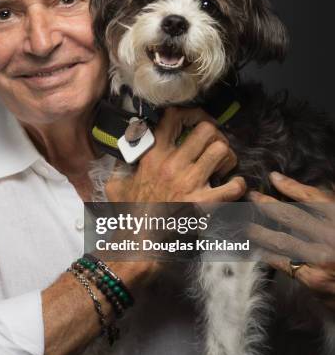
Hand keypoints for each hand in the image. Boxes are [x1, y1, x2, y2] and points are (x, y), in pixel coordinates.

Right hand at [106, 106, 245, 202]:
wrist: (139, 241)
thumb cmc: (129, 212)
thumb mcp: (117, 183)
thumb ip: (121, 164)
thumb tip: (123, 151)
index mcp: (153, 155)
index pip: (174, 117)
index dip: (192, 113)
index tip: (198, 121)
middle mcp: (172, 164)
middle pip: (207, 129)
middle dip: (216, 135)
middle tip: (214, 147)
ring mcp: (189, 182)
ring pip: (222, 150)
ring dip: (227, 157)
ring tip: (223, 166)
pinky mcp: (203, 203)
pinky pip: (232, 186)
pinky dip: (238, 185)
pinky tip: (233, 187)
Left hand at [248, 172, 334, 311]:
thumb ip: (330, 212)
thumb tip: (306, 196)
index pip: (314, 197)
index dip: (292, 186)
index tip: (274, 178)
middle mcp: (332, 236)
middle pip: (292, 215)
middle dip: (268, 204)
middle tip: (251, 197)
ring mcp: (322, 258)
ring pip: (283, 240)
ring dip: (260, 230)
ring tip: (244, 223)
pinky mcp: (314, 279)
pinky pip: (284, 263)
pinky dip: (268, 255)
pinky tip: (256, 249)